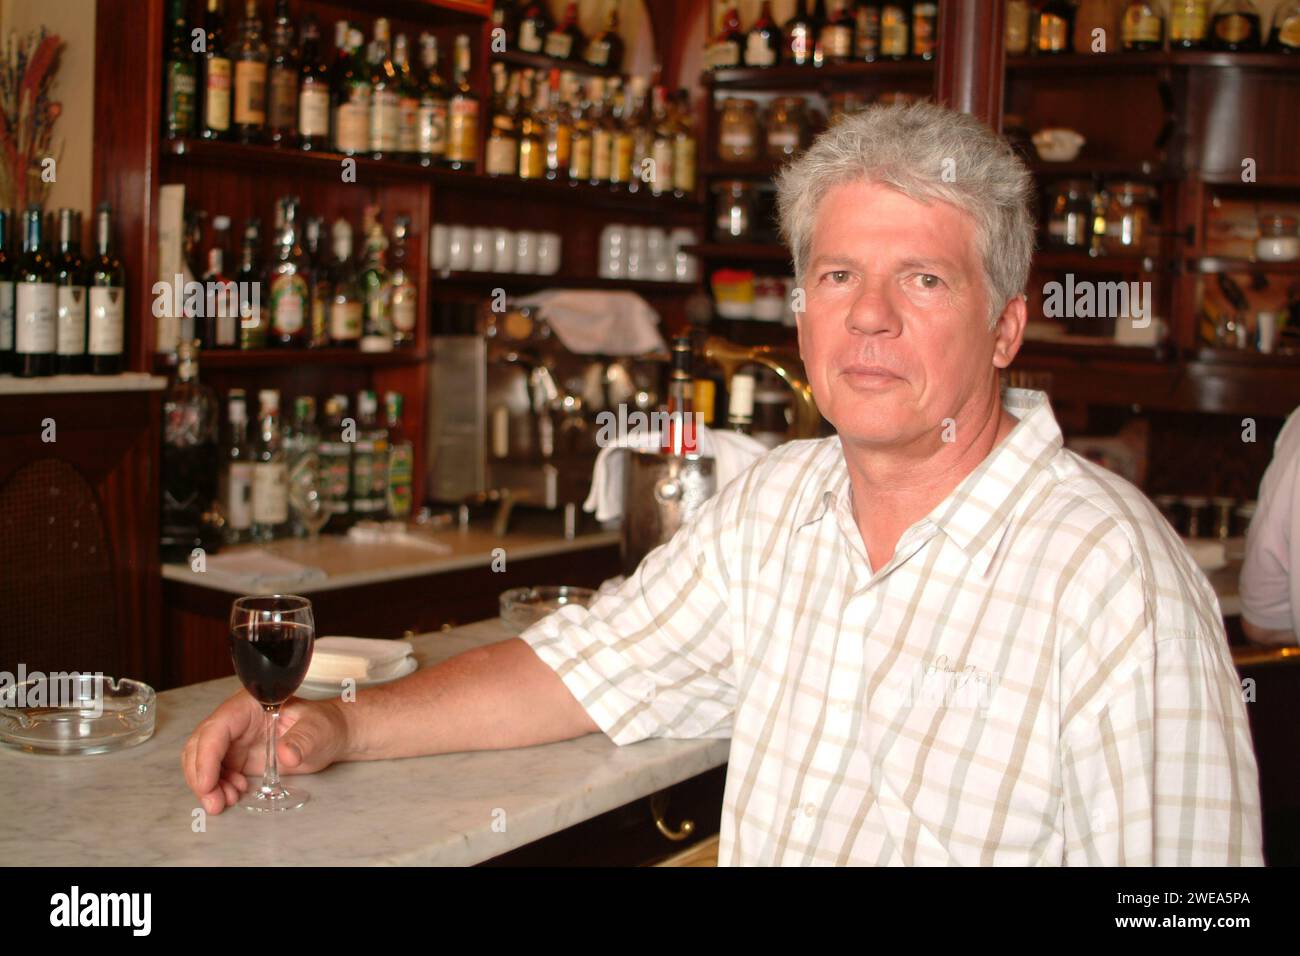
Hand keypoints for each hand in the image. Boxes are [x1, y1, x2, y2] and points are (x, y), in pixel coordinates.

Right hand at [181, 691, 350, 814]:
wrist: (331, 736)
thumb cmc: (324, 726)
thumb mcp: (317, 731)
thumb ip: (302, 741)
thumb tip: (286, 754)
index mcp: (251, 705)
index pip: (217, 728)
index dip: (207, 756)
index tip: (207, 783)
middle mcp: (236, 720)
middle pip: (201, 745)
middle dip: (200, 776)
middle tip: (214, 802)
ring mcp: (234, 739)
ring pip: (203, 761)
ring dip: (207, 785)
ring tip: (227, 801)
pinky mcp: (237, 757)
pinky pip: (215, 772)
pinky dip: (217, 787)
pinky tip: (234, 795)